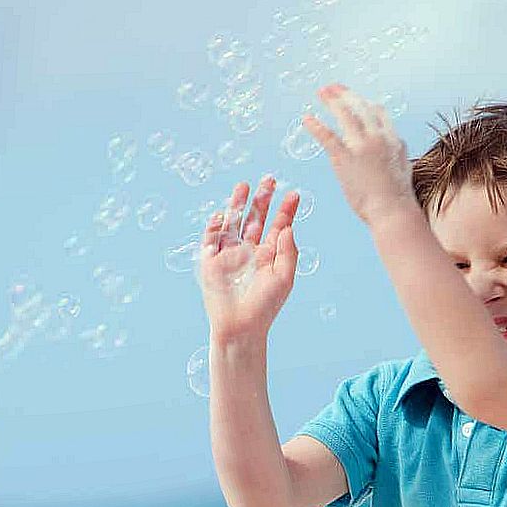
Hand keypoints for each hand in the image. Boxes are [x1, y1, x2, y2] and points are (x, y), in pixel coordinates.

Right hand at [198, 176, 300, 341]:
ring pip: (233, 222)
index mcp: (269, 254)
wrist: (241, 327)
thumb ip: (288, 252)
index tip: (295, 194)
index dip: (286, 210)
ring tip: (244, 185)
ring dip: (237, 204)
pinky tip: (221, 214)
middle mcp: (250, 250)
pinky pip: (211, 239)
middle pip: (256, 218)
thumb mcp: (284, 278)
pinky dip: (214, 226)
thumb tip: (288, 226)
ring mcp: (229, 254)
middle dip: (262, 199)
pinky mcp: (211, 262)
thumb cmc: (265, 306)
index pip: (278, 226)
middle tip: (270, 178)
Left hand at [302, 83, 416, 226]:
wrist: (392, 211)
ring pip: (345, 114)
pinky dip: (316, 125)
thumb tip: (398, 147)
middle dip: (345, 94)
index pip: (377, 112)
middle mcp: (378, 137)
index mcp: (392, 139)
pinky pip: (327, 136)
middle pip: (360, 107)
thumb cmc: (398, 198)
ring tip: (322, 92)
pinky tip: (306, 119)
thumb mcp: (404, 168)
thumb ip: (398, 153)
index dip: (363, 102)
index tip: (353, 98)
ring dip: (332, 101)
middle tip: (332, 88)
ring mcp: (361, 146)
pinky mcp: (345, 158)